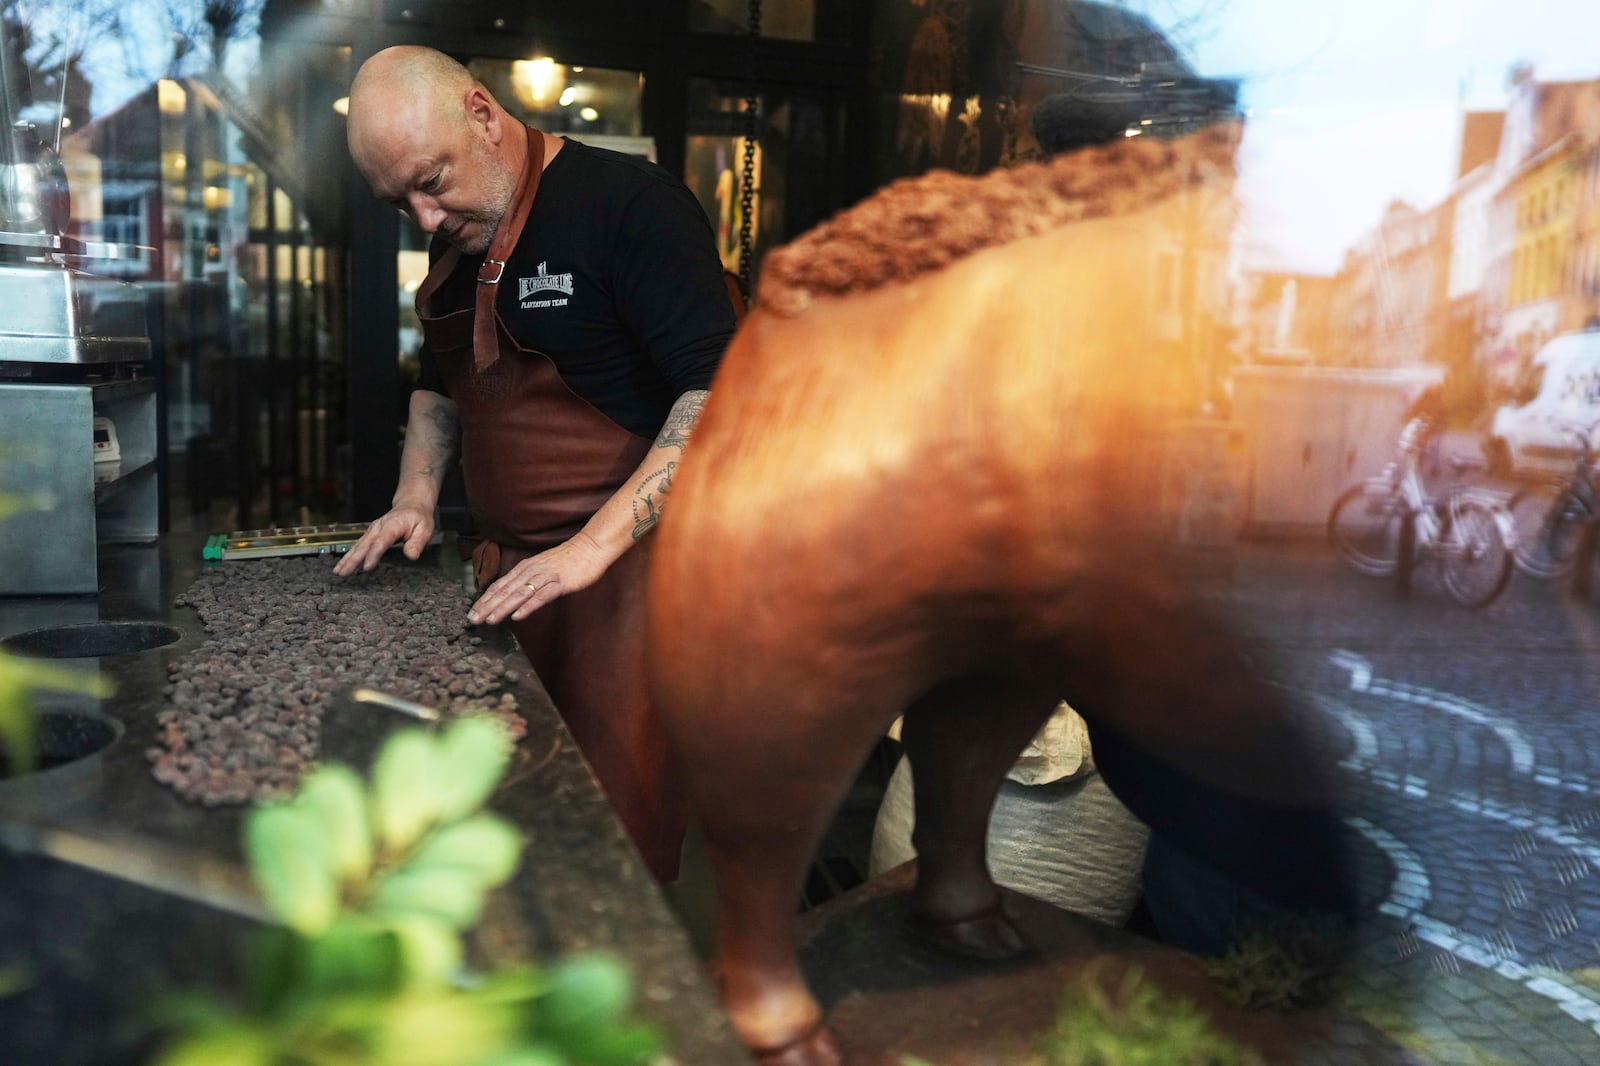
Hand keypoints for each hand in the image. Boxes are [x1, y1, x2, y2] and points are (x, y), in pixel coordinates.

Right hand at [332, 504, 435, 575]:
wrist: (411, 504)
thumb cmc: (418, 517)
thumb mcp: (425, 529)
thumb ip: (417, 543)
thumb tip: (411, 556)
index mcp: (392, 526)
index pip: (381, 542)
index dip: (373, 555)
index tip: (366, 567)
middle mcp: (378, 527)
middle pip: (364, 545)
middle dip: (353, 560)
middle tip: (343, 573)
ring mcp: (372, 530)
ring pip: (358, 546)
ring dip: (347, 559)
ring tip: (338, 572)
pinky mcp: (370, 534)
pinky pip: (358, 546)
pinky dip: (349, 556)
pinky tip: (343, 565)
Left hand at [467, 532, 610, 624]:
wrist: (590, 547)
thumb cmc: (568, 559)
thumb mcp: (542, 568)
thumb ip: (529, 579)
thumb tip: (514, 593)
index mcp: (525, 568)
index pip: (500, 585)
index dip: (485, 599)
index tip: (473, 613)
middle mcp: (531, 571)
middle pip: (505, 590)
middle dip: (487, 606)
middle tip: (473, 620)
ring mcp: (545, 576)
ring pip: (519, 594)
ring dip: (502, 608)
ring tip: (489, 621)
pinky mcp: (560, 583)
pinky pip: (541, 596)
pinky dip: (528, 606)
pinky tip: (518, 616)